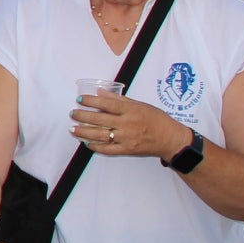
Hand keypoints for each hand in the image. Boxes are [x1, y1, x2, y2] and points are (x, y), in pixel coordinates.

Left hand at [70, 90, 185, 159]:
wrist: (170, 139)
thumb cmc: (157, 119)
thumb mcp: (140, 104)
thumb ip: (120, 100)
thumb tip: (101, 92)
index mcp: (131, 110)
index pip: (107, 104)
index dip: (91, 101)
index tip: (80, 99)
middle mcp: (127, 124)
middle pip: (100, 119)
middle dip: (83, 116)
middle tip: (73, 114)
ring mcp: (126, 138)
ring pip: (100, 135)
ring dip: (84, 132)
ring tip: (73, 129)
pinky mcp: (127, 150)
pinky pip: (107, 149)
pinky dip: (96, 147)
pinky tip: (87, 143)